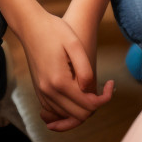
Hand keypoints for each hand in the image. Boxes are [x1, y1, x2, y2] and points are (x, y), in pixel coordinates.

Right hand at [18, 8, 113, 131]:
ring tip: (90, 88)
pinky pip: (55, 110)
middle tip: (102, 87)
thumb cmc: (54, 30)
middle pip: (79, 116)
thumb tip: (89, 90)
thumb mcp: (74, 44)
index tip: (111, 83)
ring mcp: (42, 92)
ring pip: (67, 115)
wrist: (30, 25)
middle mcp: (48, 91)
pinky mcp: (39, 90)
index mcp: (60, 81)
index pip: (88, 105)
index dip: (104, 98)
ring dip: (81, 107)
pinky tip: (77, 94)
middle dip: (94, 105)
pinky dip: (68, 108)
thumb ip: (85, 70)